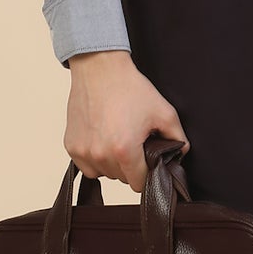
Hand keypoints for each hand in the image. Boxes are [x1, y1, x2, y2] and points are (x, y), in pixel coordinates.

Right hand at [65, 49, 188, 194]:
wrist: (99, 69)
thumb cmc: (130, 88)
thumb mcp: (164, 112)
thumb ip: (178, 138)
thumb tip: (181, 154)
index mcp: (125, 151)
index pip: (139, 184)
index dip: (148, 175)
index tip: (149, 161)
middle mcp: (101, 155)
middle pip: (122, 179)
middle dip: (131, 166)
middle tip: (134, 142)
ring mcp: (83, 152)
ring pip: (104, 174)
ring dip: (113, 164)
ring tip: (118, 139)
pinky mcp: (71, 146)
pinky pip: (87, 166)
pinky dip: (96, 159)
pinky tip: (103, 139)